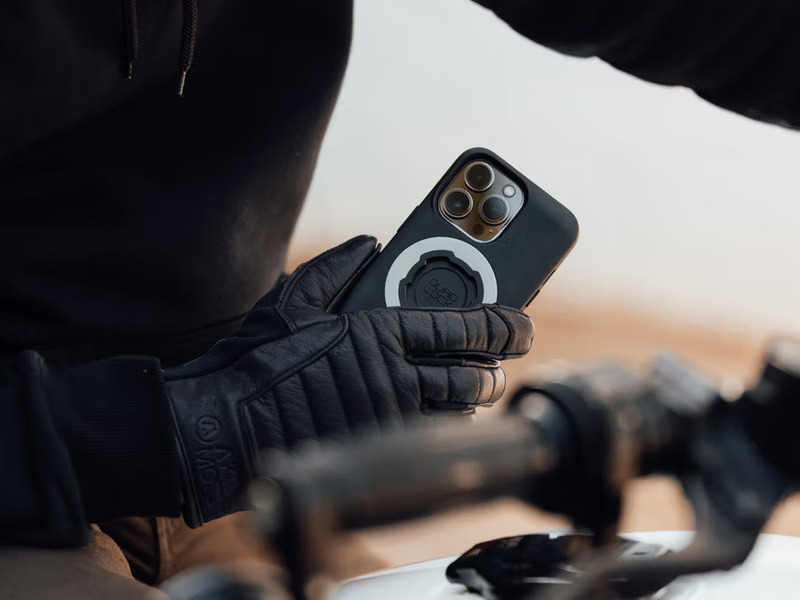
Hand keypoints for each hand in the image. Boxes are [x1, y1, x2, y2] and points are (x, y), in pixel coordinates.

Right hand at [164, 236, 533, 525]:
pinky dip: (443, 420)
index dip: (503, 323)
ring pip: (458, 408)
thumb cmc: (259, 361)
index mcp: (378, 331)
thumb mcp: (293, 299)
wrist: (230, 424)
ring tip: (476, 383)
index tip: (520, 322)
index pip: (464, 326)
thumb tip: (368, 244)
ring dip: (474, 396)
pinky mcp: (377, 445)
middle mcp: (393, 375)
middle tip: (499, 358)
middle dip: (495, 366)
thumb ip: (337, 267)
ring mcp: (389, 415)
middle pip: (473, 373)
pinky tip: (442, 412)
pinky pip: (430, 433)